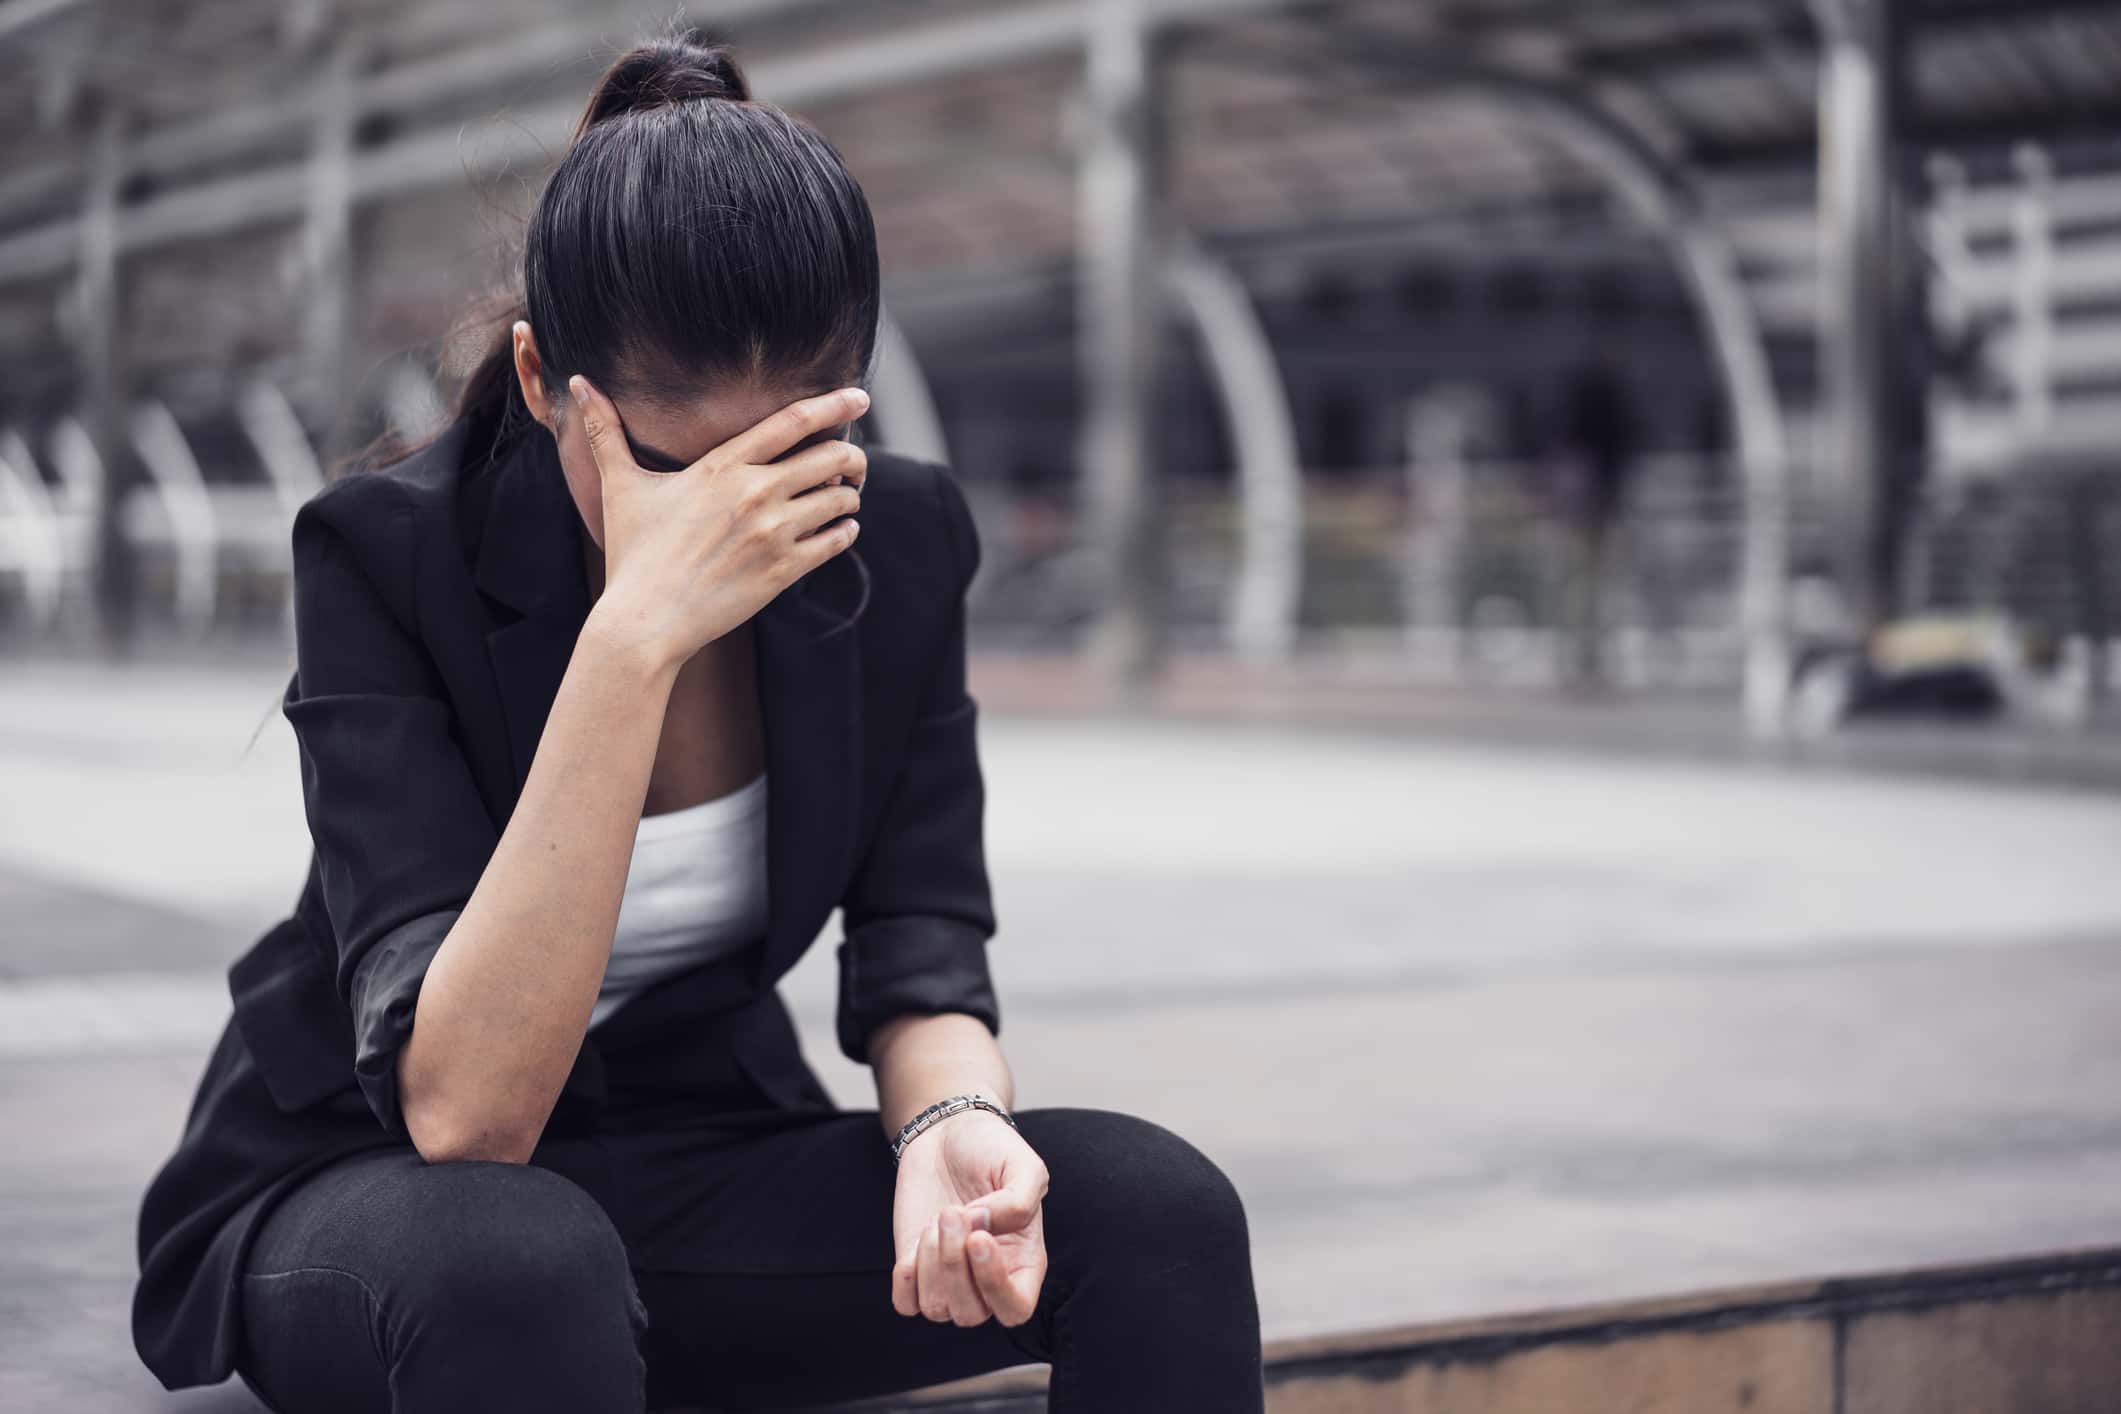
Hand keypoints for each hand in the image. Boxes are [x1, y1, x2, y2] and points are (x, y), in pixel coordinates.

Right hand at [569, 375, 868, 670]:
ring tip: (844, 498)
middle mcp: (754, 493)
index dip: (834, 404)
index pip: (793, 420)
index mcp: (721, 465)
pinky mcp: (784, 571)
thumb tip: (575, 383)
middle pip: (831, 456)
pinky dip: (846, 531)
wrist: (645, 621)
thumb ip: (605, 432)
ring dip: (850, 495)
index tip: (860, 395)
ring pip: (841, 499)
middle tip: (853, 463)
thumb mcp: (619, 486)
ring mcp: (772, 533)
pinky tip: (840, 529)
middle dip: (852, 456)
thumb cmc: (633, 553)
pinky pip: (837, 541)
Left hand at [891, 1109, 1048, 1327]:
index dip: (995, 1286)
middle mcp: (986, 1280)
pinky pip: (906, 1303)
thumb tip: (984, 1228)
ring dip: (931, 1263)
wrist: (948, 1134)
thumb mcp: (1023, 1166)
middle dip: (953, 1265)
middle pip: (970, 1314)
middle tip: (952, 1212)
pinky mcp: (915, 1270)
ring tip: (939, 1216)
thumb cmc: (993, 1151)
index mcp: (1023, 1263)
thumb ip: (1019, 1201)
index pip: (1015, 1308)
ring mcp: (949, 1278)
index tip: (978, 1238)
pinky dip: (907, 1278)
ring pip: (937, 1308)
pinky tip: (918, 1239)